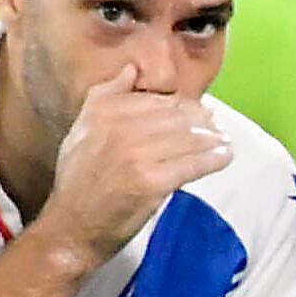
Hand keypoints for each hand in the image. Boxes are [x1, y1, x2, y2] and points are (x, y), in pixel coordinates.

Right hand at [43, 65, 230, 259]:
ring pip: (189, 137)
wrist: (70, 227)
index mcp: (104, 111)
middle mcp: (120, 128)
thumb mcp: (81, 130)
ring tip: (224, 142)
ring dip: (214, 139)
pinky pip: (193, 163)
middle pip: (178, 116)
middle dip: (204, 121)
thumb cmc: (78, 182)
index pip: (158, 100)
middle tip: (218, 127)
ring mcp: (137, 154)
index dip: (184, 107)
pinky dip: (214, 159)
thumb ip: (105, 96)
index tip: (200, 114)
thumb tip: (131, 69)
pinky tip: (224, 157)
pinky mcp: (152, 181)